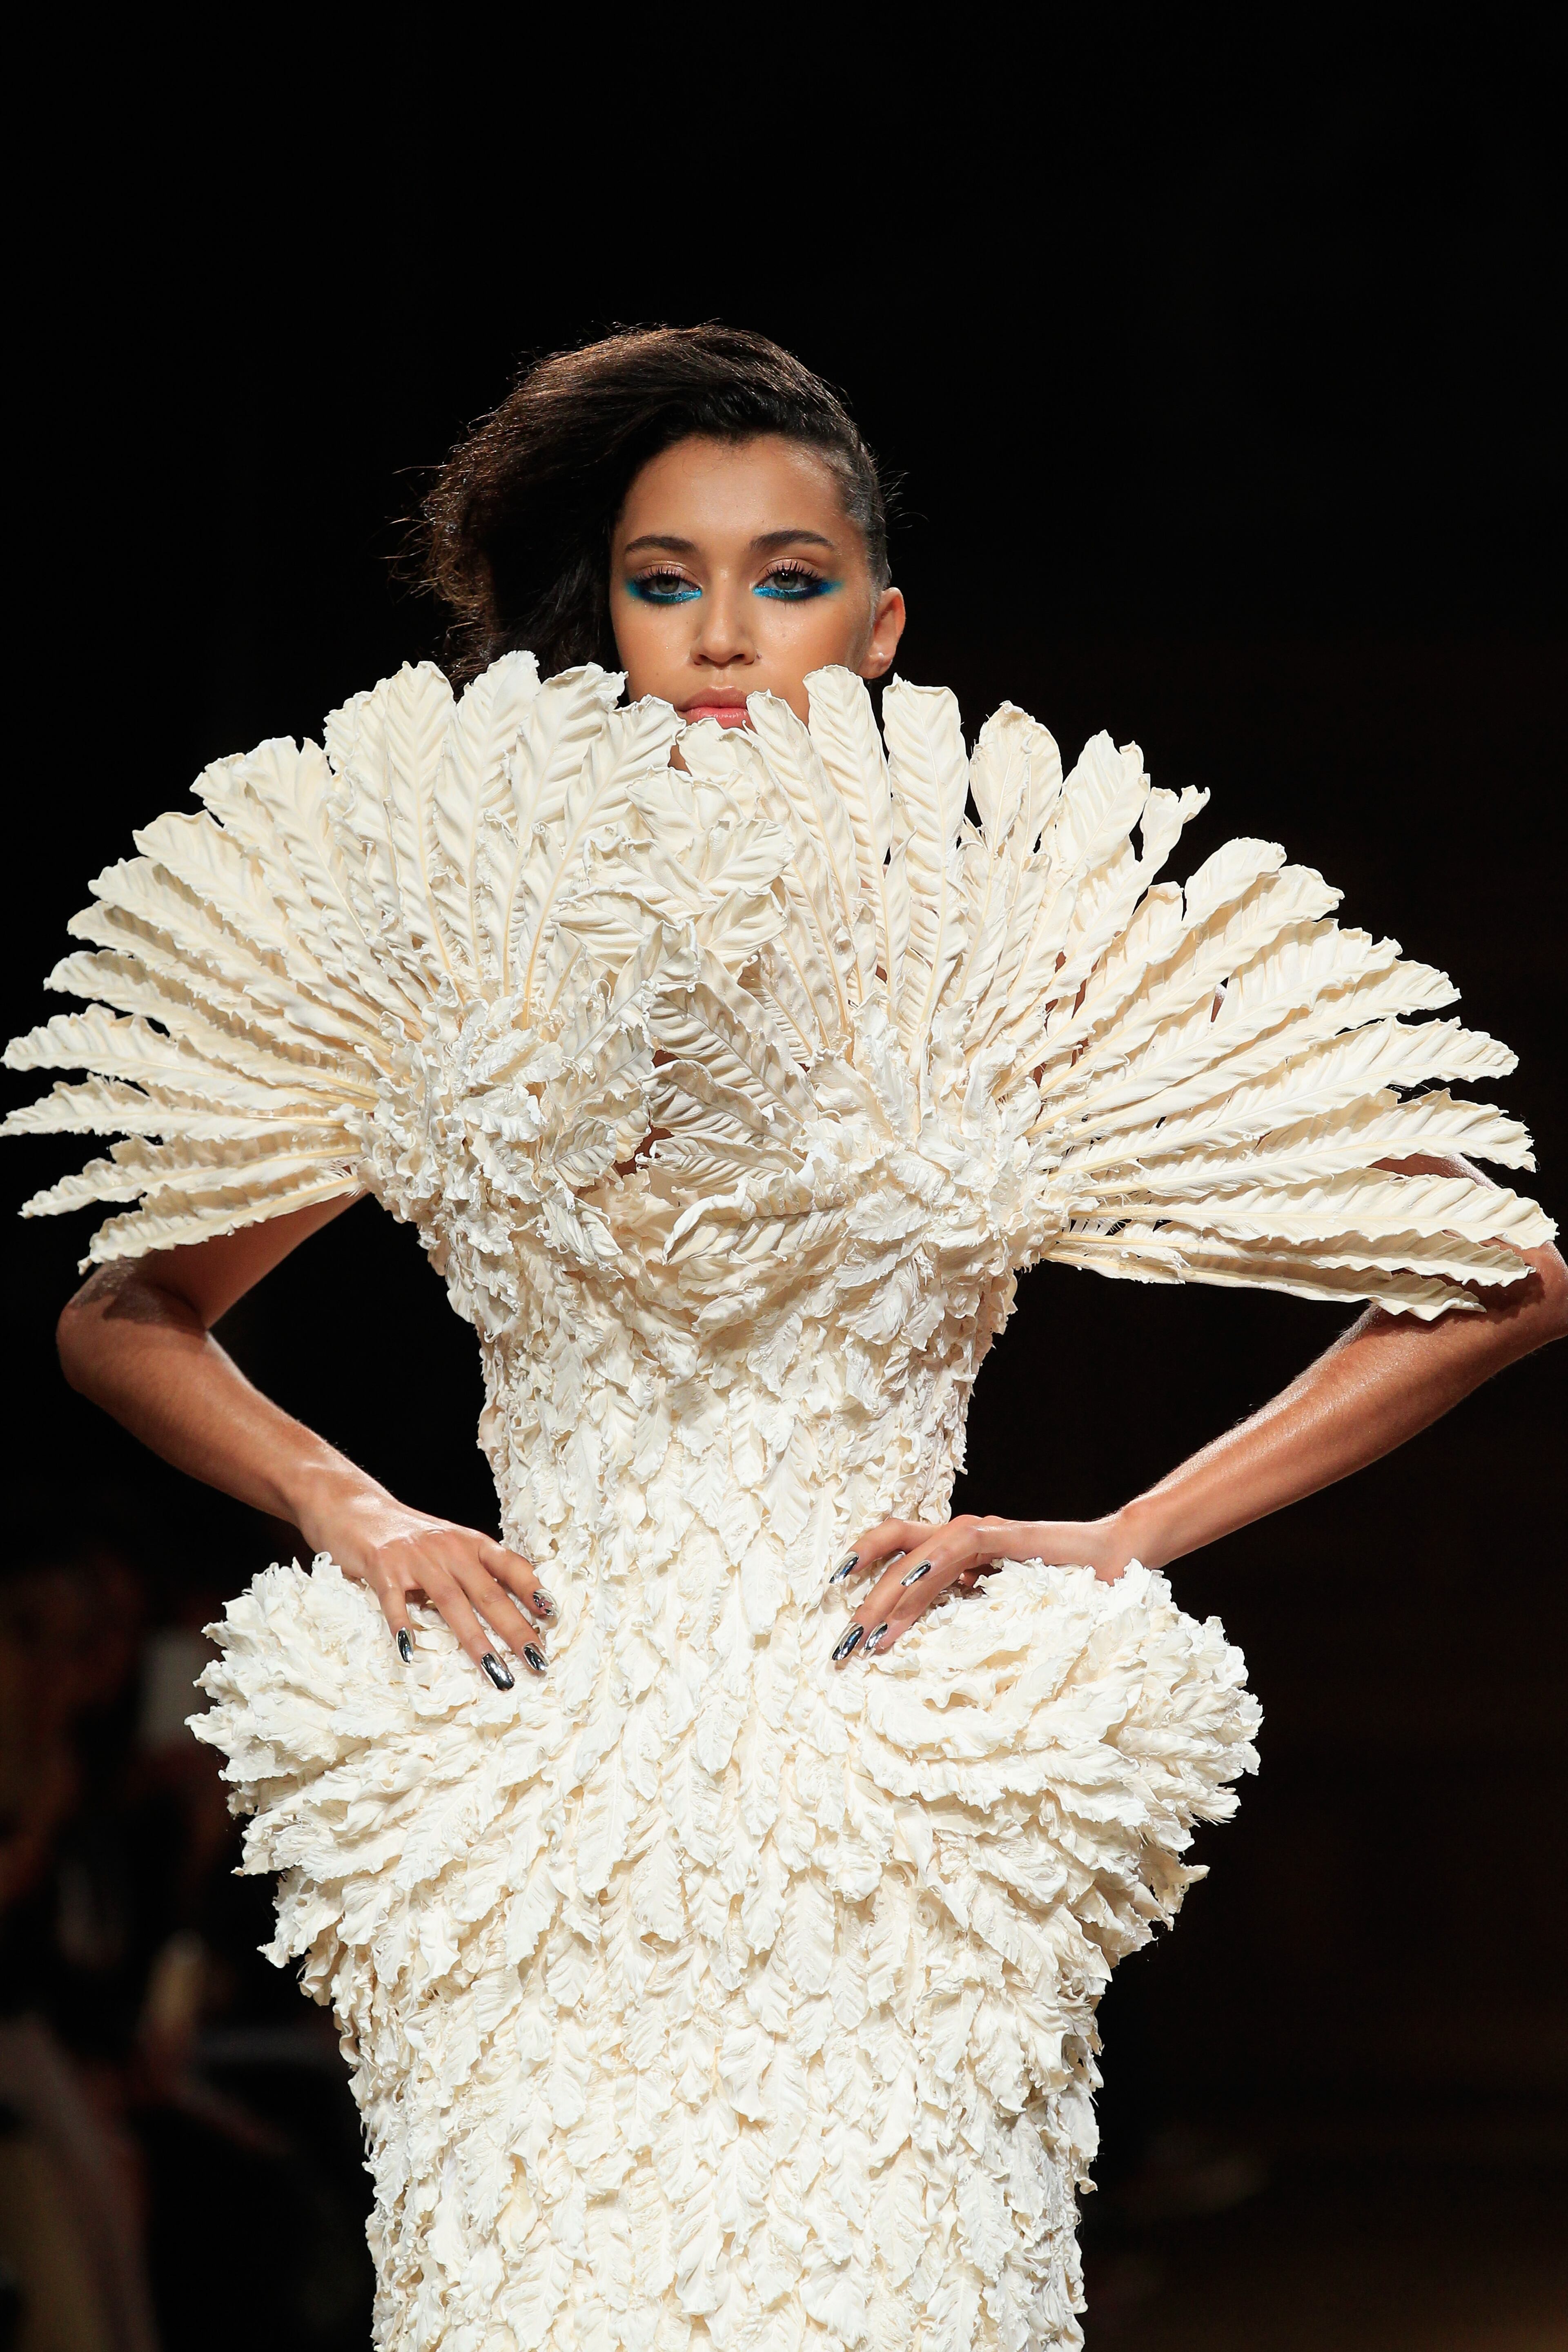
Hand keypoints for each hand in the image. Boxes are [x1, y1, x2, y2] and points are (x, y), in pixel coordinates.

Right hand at [295, 1470, 554, 1688]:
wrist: (356, 1506)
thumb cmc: (408, 1534)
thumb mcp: (450, 1544)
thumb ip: (475, 1570)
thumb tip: (512, 1605)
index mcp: (470, 1543)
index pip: (511, 1566)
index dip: (533, 1591)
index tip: (553, 1617)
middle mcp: (449, 1549)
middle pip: (489, 1594)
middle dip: (516, 1631)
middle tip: (538, 1662)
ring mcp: (416, 1559)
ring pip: (451, 1604)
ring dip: (476, 1641)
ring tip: (496, 1672)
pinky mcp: (382, 1568)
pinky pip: (393, 1603)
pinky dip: (402, 1627)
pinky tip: (409, 1655)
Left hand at [825, 1511, 1136, 1663]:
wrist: (1120, 1560)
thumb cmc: (1067, 1594)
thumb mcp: (1007, 1617)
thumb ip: (971, 1626)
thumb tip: (932, 1665)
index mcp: (959, 1560)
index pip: (899, 1562)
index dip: (866, 1588)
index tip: (844, 1632)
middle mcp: (963, 1540)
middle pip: (896, 1552)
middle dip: (865, 1599)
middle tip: (843, 1646)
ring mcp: (983, 1534)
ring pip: (919, 1551)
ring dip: (889, 1591)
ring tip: (866, 1630)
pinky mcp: (1006, 1536)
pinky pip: (960, 1544)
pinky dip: (932, 1562)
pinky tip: (910, 1584)